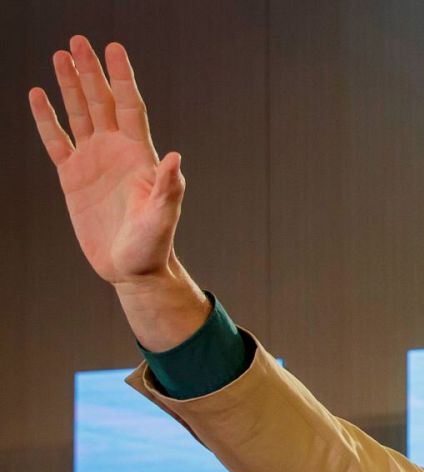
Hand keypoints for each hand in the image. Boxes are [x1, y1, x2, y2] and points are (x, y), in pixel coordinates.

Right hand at [29, 38, 180, 286]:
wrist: (132, 267)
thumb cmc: (153, 244)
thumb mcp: (163, 216)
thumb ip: (168, 187)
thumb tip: (175, 157)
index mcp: (138, 155)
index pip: (129, 105)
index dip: (121, 77)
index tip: (113, 48)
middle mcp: (115, 151)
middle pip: (101, 101)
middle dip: (91, 71)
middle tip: (78, 41)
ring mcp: (93, 162)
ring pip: (79, 114)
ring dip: (70, 86)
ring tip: (60, 56)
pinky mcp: (72, 177)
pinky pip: (56, 140)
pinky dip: (47, 118)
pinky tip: (38, 95)